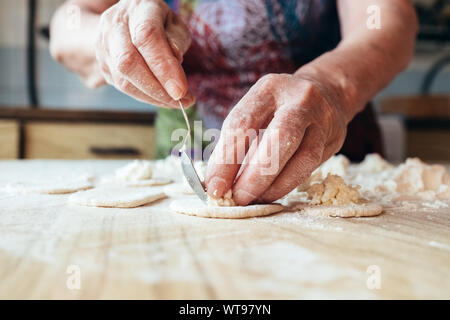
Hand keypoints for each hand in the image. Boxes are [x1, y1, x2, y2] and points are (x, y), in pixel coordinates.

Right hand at [95, 0, 193, 106]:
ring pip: (124, 79)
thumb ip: (176, 40)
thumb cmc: (159, 23)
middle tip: (181, 101)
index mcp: (138, 8)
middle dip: (157, 88)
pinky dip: (146, 97)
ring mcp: (104, 44)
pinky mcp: (103, 64)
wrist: (129, 22)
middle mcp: (115, 24)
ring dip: (153, 97)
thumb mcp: (175, 24)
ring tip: (177, 102)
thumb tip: (175, 61)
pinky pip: (123, 87)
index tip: (181, 90)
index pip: (146, 36)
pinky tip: (162, 98)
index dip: (163, 66)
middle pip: (128, 61)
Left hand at [205, 73, 350, 204]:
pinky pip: (311, 167)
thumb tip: (216, 182)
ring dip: (274, 186)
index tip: (213, 187)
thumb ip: (235, 143)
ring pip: (302, 157)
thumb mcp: (255, 111)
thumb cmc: (278, 106)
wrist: (326, 92)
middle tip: (237, 198)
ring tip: (253, 200)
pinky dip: (287, 184)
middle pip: (279, 139)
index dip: (226, 160)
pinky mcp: (334, 138)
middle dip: (254, 176)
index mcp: (269, 88)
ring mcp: (322, 118)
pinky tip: (270, 194)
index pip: (243, 124)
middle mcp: (299, 99)